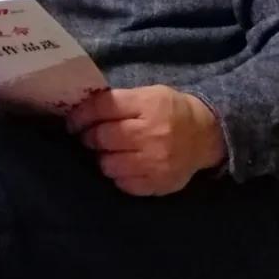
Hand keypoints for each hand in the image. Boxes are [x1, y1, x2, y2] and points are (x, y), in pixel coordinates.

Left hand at [67, 87, 226, 196]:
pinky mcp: (158, 184)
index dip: (81, 115)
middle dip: (90, 137)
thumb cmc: (171, 110)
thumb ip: (119, 101)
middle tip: (90, 136)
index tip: (72, 122)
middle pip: (102, 137)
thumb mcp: (149, 94)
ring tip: (110, 151)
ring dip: (103, 157)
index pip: (103, 108)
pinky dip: (119, 175)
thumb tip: (81, 112)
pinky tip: (125, 165)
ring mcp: (155, 162)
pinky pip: (123, 184)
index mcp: (148, 104)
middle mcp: (152, 133)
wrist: (206, 135)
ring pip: (108, 164)